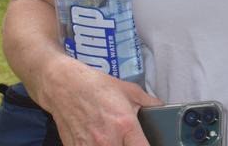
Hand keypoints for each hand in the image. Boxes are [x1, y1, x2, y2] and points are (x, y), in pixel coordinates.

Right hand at [38, 58, 161, 145]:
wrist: (64, 87)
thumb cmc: (97, 86)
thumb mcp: (129, 90)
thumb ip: (149, 103)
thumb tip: (162, 109)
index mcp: (125, 125)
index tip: (148, 143)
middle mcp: (108, 140)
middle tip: (129, 139)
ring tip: (114, 139)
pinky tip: (98, 140)